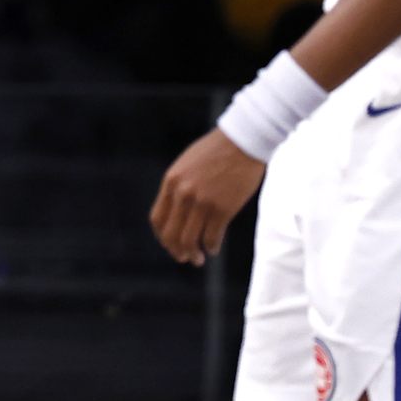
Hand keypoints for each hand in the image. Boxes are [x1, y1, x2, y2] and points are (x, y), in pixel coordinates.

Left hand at [150, 127, 265, 265]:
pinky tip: (213, 249)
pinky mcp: (222, 208)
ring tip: (199, 259)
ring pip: (190, 240)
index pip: (158, 219)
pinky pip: (212, 237)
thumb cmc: (216, 151)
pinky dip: (211, 247)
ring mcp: (202, 202)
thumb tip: (177, 210)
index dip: (162, 237)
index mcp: (171, 182)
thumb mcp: (187, 165)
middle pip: (171, 234)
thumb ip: (179, 186)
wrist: (242, 142)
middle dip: (176, 250)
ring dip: (193, 254)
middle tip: (184, 258)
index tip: (170, 244)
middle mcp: (183, 194)